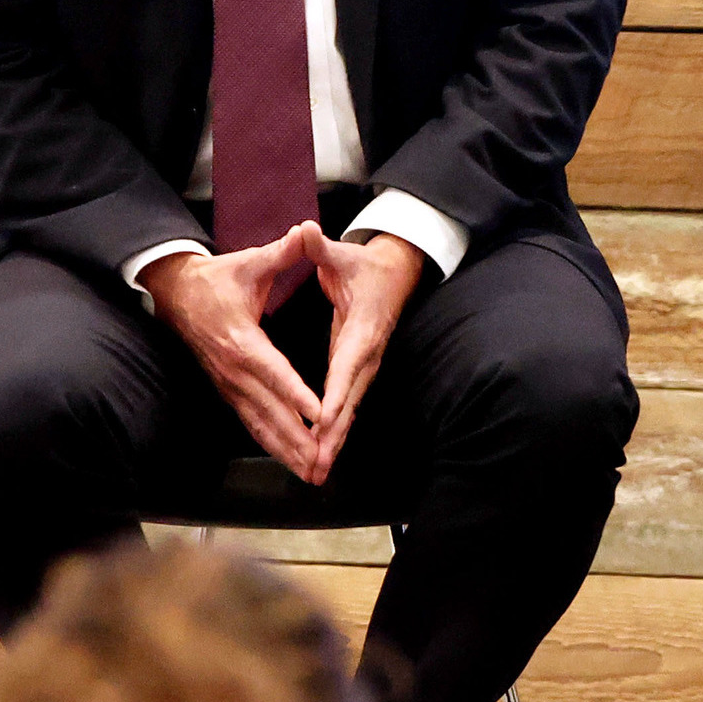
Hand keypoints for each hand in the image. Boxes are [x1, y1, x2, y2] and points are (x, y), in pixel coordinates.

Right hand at [145, 229, 328, 477]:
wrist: (176, 293)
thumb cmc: (218, 277)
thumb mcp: (249, 262)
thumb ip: (281, 252)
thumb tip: (303, 231)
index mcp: (241, 340)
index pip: (274, 372)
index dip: (296, 394)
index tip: (319, 415)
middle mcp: (234, 370)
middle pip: (269, 410)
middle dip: (297, 438)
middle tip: (322, 462)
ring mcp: (228, 384)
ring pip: (259, 424)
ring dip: (286, 449)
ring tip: (312, 472)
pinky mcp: (226, 390)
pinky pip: (251, 422)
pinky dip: (271, 442)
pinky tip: (290, 459)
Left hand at [298, 223, 425, 480]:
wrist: (396, 273)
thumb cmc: (364, 264)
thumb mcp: (342, 254)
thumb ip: (320, 247)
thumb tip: (306, 229)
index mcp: (362, 328)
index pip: (347, 364)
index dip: (337, 393)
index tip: (324, 420)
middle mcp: (367, 354)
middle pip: (351, 399)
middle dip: (334, 433)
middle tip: (318, 464)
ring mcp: (365, 366)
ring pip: (350, 410)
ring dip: (334, 442)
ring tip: (317, 472)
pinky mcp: (359, 372)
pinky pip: (347, 407)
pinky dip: (335, 433)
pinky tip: (322, 455)